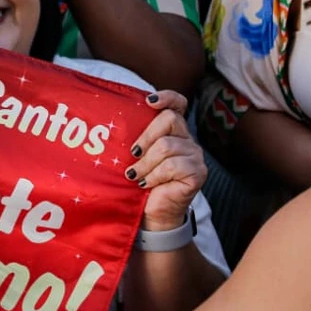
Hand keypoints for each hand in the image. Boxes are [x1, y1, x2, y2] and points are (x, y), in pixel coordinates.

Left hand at [126, 90, 206, 230]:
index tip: (149, 101)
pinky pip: (172, 166)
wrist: (153, 213)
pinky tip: (146, 183)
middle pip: (170, 119)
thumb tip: (112, 125)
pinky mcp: (198, 173)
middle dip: (146, 137)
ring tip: (135, 175)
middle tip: (133, 153)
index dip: (166, 97)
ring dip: (145, 163)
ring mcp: (195, 156)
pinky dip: (154, 175)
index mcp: (173, 131)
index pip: (177, 104)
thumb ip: (134, 138)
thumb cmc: (141, 182)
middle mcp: (187, 140)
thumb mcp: (135, 156)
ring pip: (167, 146)